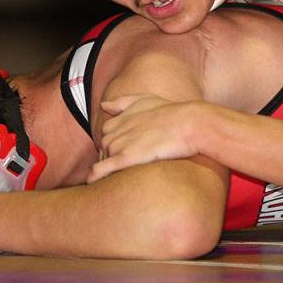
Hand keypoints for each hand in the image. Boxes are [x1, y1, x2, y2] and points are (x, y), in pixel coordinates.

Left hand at [89, 94, 206, 182]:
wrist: (189, 124)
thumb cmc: (171, 112)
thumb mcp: (145, 100)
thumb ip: (123, 103)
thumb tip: (103, 105)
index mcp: (117, 120)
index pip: (105, 136)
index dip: (114, 144)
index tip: (125, 151)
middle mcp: (113, 132)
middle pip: (103, 150)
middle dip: (110, 157)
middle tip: (126, 165)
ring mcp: (118, 146)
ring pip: (103, 161)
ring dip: (107, 169)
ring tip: (119, 177)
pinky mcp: (125, 159)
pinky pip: (101, 170)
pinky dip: (95, 176)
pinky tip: (94, 182)